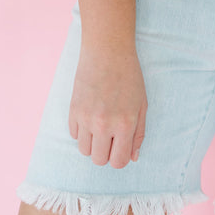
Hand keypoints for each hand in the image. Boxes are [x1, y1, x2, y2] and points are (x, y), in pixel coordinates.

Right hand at [68, 45, 147, 168]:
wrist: (107, 52)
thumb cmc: (129, 77)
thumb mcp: (142, 105)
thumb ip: (138, 134)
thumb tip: (132, 158)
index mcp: (125, 124)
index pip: (118, 162)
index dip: (119, 158)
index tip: (120, 147)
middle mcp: (104, 125)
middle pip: (98, 160)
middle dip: (105, 152)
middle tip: (110, 135)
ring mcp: (86, 118)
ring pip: (84, 151)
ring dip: (92, 143)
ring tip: (100, 125)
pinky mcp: (73, 110)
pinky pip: (74, 135)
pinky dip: (82, 131)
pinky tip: (91, 114)